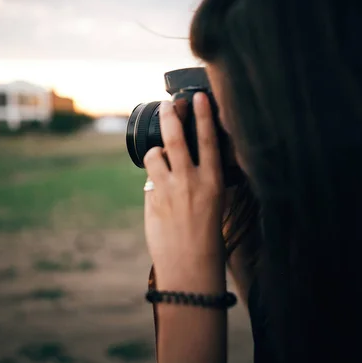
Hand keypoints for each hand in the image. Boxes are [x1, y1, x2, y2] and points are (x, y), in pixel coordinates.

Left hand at [143, 93, 225, 291]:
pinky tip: (158, 188)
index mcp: (213, 181)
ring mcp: (168, 190)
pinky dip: (152, 177)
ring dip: (155, 152)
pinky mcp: (151, 201)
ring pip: (154, 155)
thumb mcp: (213, 204)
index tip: (198, 96)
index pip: (207, 139)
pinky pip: (148, 179)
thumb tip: (178, 161)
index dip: (203, 114)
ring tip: (160, 159)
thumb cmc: (207, 237)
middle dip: (169, 115)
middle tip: (167, 104)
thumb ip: (199, 181)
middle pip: (175, 138)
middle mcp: (190, 181)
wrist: (190, 266)